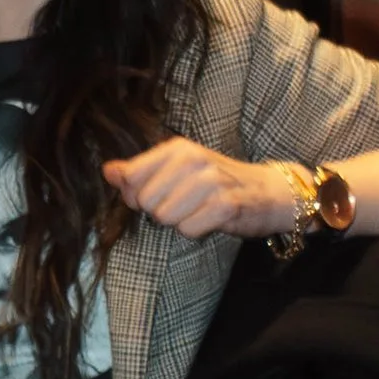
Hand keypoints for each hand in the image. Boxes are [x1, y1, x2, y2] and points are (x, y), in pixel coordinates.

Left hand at [102, 137, 306, 239]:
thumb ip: (139, 171)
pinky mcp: (225, 205)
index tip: (160, 193)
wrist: (270, 191)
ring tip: (200, 210)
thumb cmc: (218, 181)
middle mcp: (192, 159)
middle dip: (161, 210)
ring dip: (180, 221)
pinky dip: (196, 231)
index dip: (138, 195)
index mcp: (177, 148)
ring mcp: (210, 181)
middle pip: (146, 202)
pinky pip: (187, 230)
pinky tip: (211, 220)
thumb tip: (108, 171)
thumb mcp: (178, 168)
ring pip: (165, 218)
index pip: (131, 178)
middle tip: (185, 203)